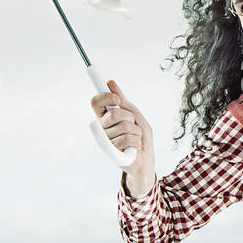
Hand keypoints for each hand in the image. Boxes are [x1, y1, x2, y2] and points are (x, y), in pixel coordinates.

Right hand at [89, 80, 155, 196]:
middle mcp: (102, 129)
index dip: (105, 97)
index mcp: (105, 118)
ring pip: (124, 127)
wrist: (146, 160)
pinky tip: (134, 148)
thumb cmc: (140, 137)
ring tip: (135, 139)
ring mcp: (106, 142)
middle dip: (129, 117)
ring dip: (136, 132)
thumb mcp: (135, 115)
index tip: (117, 99)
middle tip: (132, 125)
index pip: (96, 102)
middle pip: (113, 113)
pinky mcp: (112, 154)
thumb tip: (110, 83)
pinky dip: (136, 142)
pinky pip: (127, 140)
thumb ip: (123, 101)